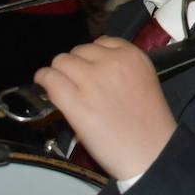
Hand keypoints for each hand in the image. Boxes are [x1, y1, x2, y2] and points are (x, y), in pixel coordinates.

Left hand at [35, 36, 176, 180]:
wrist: (151, 152)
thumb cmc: (149, 125)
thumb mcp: (144, 81)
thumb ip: (122, 67)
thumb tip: (92, 65)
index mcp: (133, 57)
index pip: (102, 42)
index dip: (92, 56)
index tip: (89, 67)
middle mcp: (111, 63)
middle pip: (79, 51)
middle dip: (76, 65)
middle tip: (78, 83)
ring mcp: (92, 81)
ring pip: (61, 61)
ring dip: (59, 72)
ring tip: (61, 85)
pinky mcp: (74, 102)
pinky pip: (50, 79)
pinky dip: (43, 80)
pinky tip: (44, 85)